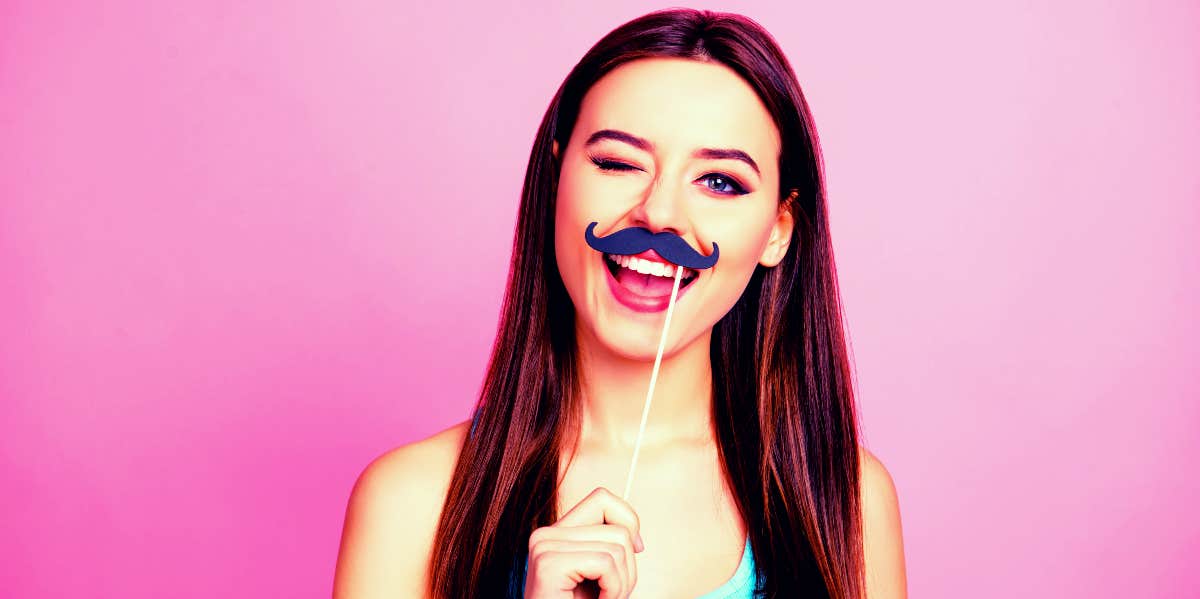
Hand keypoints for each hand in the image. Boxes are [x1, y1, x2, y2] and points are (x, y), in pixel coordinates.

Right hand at [523, 486, 644, 598]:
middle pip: (617, 526)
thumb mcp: (601, 577)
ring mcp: (543, 547)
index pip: (603, 498)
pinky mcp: (548, 564)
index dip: (628, 522)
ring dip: (622, 583)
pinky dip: (614, 591)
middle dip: (628, 566)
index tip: (634, 552)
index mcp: (555, 534)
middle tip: (609, 594)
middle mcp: (544, 535)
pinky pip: (606, 563)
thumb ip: (610, 547)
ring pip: (617, 545)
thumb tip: (636, 538)